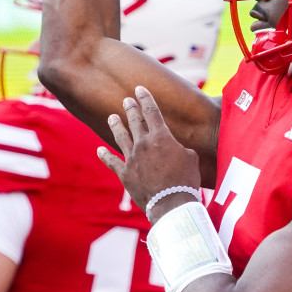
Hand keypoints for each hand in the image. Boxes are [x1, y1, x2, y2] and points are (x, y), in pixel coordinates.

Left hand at [98, 86, 200, 220]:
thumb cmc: (186, 180)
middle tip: (126, 100)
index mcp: (161, 136)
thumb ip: (180, 147)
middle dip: (130, 108)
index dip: (145, 98)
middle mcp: (143, 143)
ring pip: (120, 136)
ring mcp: (132, 158)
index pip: (151, 111)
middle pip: (134, 121)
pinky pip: (112, 161)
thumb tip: (175, 148)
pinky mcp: (125, 173)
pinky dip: (105, 155)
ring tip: (112, 117)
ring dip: (116, 125)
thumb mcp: (191, 158)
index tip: (139, 89)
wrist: (171, 202)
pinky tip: (100, 150)